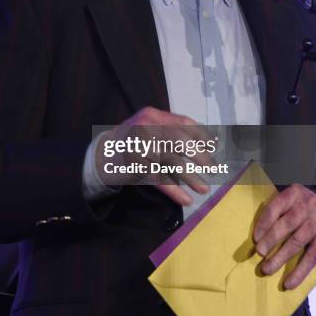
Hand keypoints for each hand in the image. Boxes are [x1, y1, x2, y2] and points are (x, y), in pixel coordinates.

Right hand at [95, 107, 215, 205]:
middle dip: (201, 156)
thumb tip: (209, 140)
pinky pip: (159, 179)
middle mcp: (146, 127)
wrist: (100, 153)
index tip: (215, 147)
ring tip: (204, 189)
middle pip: (180, 141)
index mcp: (153, 116)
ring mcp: (139, 146)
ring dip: (191, 177)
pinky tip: (186, 199)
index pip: (184, 123)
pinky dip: (175, 190)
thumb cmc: (132, 141)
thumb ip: (171, 130)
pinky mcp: (134, 165)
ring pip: (172, 162)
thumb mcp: (149, 127)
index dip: (202, 136)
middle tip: (214, 169)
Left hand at [253, 183, 315, 288]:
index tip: (255, 238)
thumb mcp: (292, 201)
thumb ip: (278, 211)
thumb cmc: (305, 208)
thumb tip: (258, 235)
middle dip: (270, 240)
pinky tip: (288, 282)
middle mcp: (307, 206)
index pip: (275, 207)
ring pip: (296, 242)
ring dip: (279, 258)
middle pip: (286, 224)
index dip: (263, 223)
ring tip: (267, 269)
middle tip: (259, 252)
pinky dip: (299, 272)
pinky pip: (310, 258)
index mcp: (294, 194)